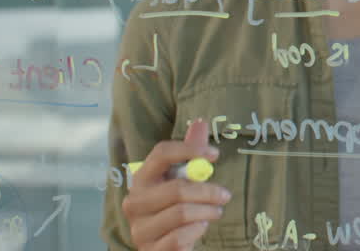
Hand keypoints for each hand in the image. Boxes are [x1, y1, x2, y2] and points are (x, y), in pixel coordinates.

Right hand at [122, 118, 231, 250]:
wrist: (166, 245)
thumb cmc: (176, 207)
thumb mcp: (183, 179)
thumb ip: (191, 153)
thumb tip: (200, 122)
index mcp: (142, 179)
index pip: (161, 153)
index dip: (190, 150)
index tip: (215, 154)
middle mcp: (134, 202)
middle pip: (177, 189)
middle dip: (208, 191)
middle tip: (225, 195)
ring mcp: (139, 229)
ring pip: (181, 213)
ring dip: (207, 212)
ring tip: (215, 212)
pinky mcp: (150, 250)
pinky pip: (179, 237)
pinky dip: (197, 231)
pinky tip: (201, 227)